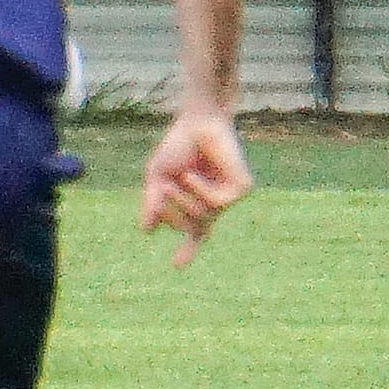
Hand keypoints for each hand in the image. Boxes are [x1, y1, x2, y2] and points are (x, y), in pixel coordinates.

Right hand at [139, 110, 251, 267]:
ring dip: (184, 199)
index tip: (177, 266)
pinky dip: (200, 190)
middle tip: (164, 189)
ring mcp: (229, 197)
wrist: (198, 122)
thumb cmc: (179, 145)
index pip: (194, 232)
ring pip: (204, 218)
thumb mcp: (158, 176)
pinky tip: (194, 174)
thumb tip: (146, 229)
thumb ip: (153, 202)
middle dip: (172, 212)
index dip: (187, 249)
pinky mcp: (242, 188)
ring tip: (180, 176)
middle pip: (191, 228)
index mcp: (196, 201)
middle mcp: (214, 202)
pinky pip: (217, 204)